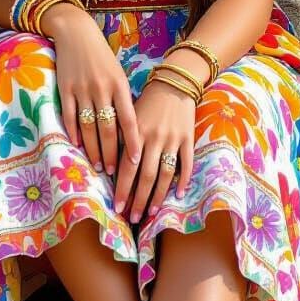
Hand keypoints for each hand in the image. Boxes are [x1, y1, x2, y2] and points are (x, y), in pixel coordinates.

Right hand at [47, 5, 140, 175]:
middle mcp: (102, 89)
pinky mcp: (65, 89)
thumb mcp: (118, 74)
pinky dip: (74, 133)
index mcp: (119, 85)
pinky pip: (70, 116)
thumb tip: (130, 129)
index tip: (137, 162)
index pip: (129, 120)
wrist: (76, 33)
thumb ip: (122, 98)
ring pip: (89, 127)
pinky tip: (77, 147)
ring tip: (98, 166)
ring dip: (94, 150)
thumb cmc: (101, 56)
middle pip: (108, 129)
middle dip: (112, 154)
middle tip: (114, 173)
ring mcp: (82, 89)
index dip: (133, 143)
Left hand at [113, 77, 195, 223]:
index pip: (127, 167)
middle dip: (138, 199)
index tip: (117, 208)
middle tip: (133, 218)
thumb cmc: (147, 101)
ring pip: (165, 174)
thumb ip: (123, 140)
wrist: (173, 82)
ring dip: (157, 195)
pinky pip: (186, 163)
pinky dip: (183, 180)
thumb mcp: (130, 116)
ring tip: (151, 213)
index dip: (123, 189)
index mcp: (136, 132)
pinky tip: (178, 195)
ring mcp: (172, 138)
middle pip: (145, 175)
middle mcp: (154, 137)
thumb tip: (111, 168)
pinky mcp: (188, 138)